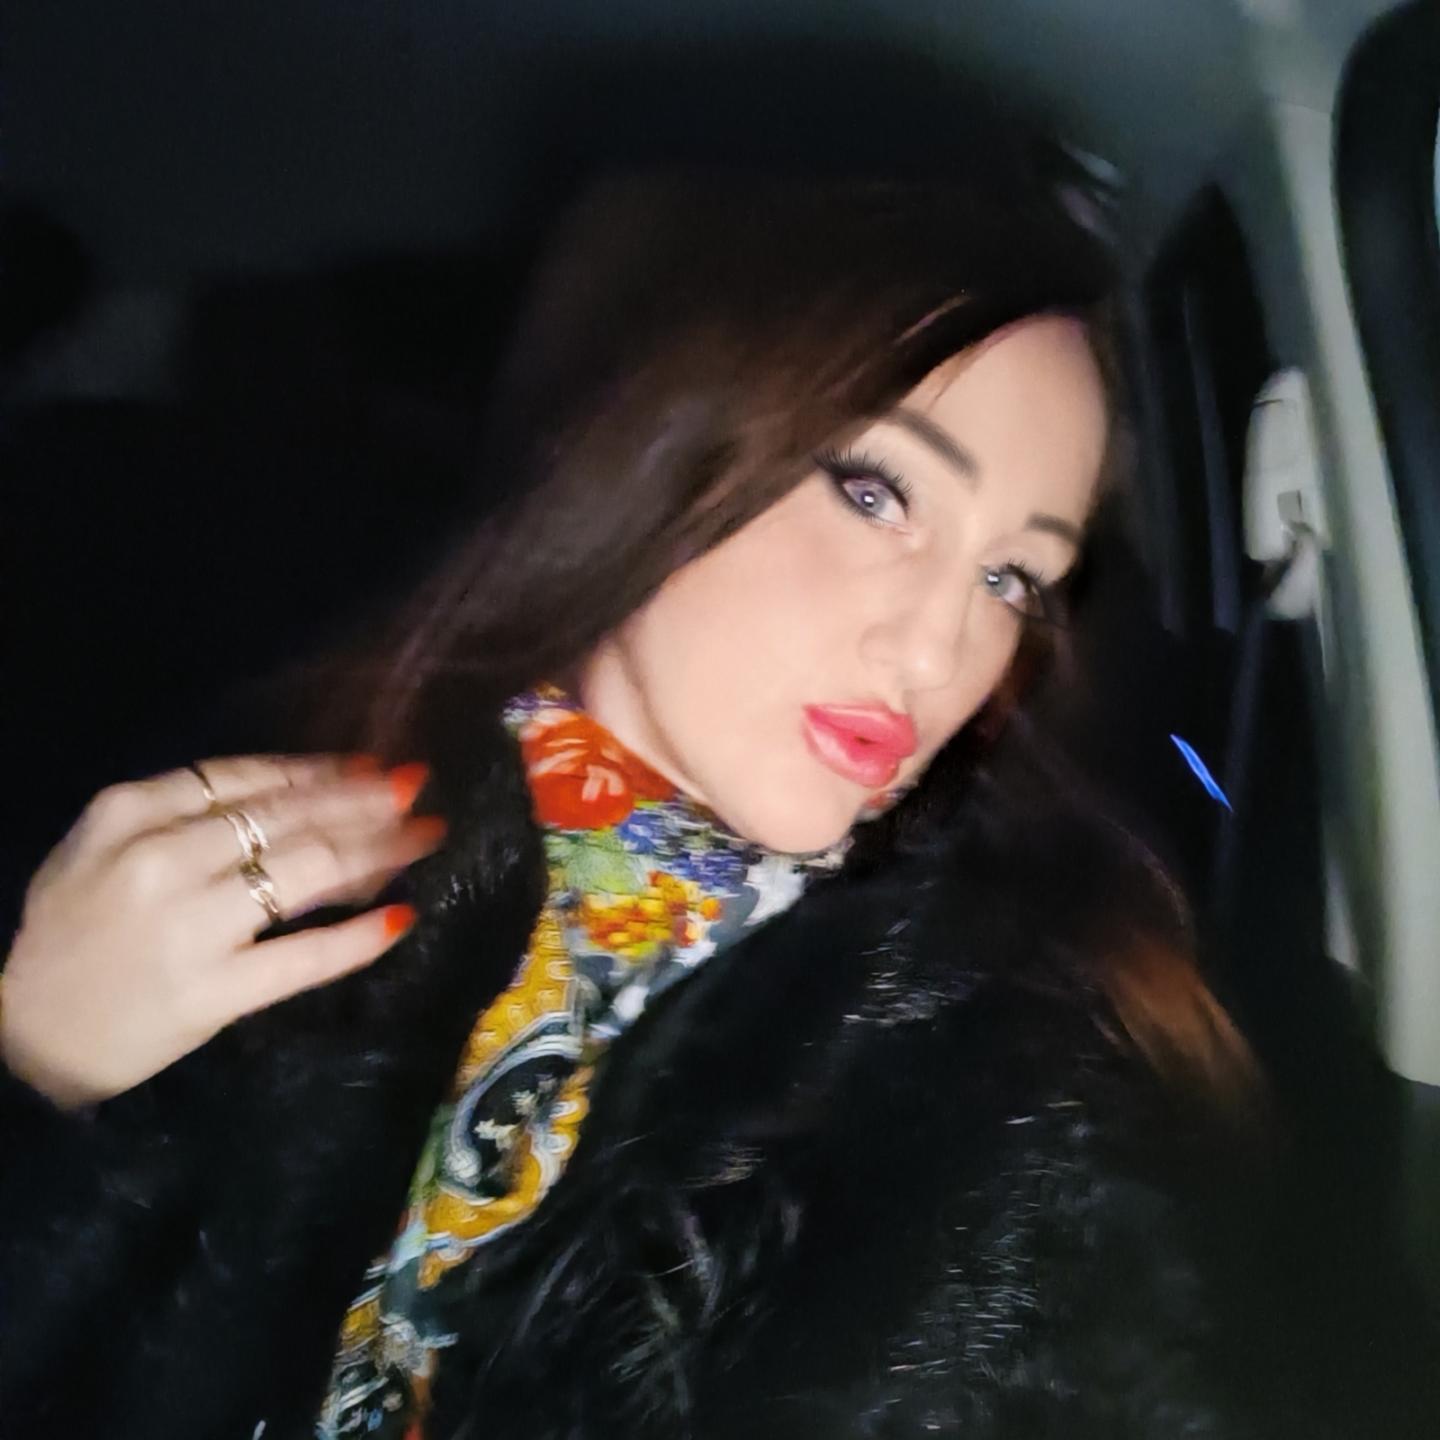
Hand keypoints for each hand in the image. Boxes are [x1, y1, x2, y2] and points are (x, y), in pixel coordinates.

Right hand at [0, 755, 443, 1107]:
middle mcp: (162, 859)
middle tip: (417, 787)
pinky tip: (400, 919)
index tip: (368, 766)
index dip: (318, 770)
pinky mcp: (212, 991)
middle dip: (365, 801)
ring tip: (424, 836)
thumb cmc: (76, 930)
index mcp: (130, 812)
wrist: (23, 1032)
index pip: (247, 776)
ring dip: (378, 850)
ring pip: (307, 872)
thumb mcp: (106, 846)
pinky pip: (302, 958)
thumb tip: (302, 785)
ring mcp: (189, 927)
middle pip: (289, 818)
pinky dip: (358, 937)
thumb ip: (188, 812)